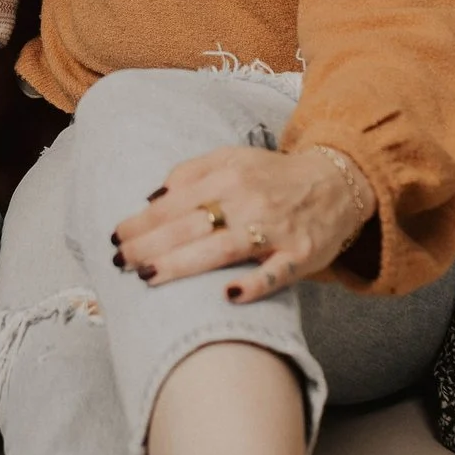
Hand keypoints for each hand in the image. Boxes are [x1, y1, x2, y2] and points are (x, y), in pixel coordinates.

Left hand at [109, 144, 375, 304]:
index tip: (117, 237)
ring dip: (183, 264)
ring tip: (149, 276)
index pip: (175, 202)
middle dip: (150, 244)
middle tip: (120, 261)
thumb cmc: (274, 176)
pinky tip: (228, 295)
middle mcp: (250, 200)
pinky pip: (276, 273)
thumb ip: (190, 172)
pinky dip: (255, 284)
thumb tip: (151, 198)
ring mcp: (276, 230)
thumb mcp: (232, 159)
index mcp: (229, 176)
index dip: (143, 221)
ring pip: (223, 248)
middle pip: (191, 226)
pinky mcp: (300, 255)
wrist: (338, 183)